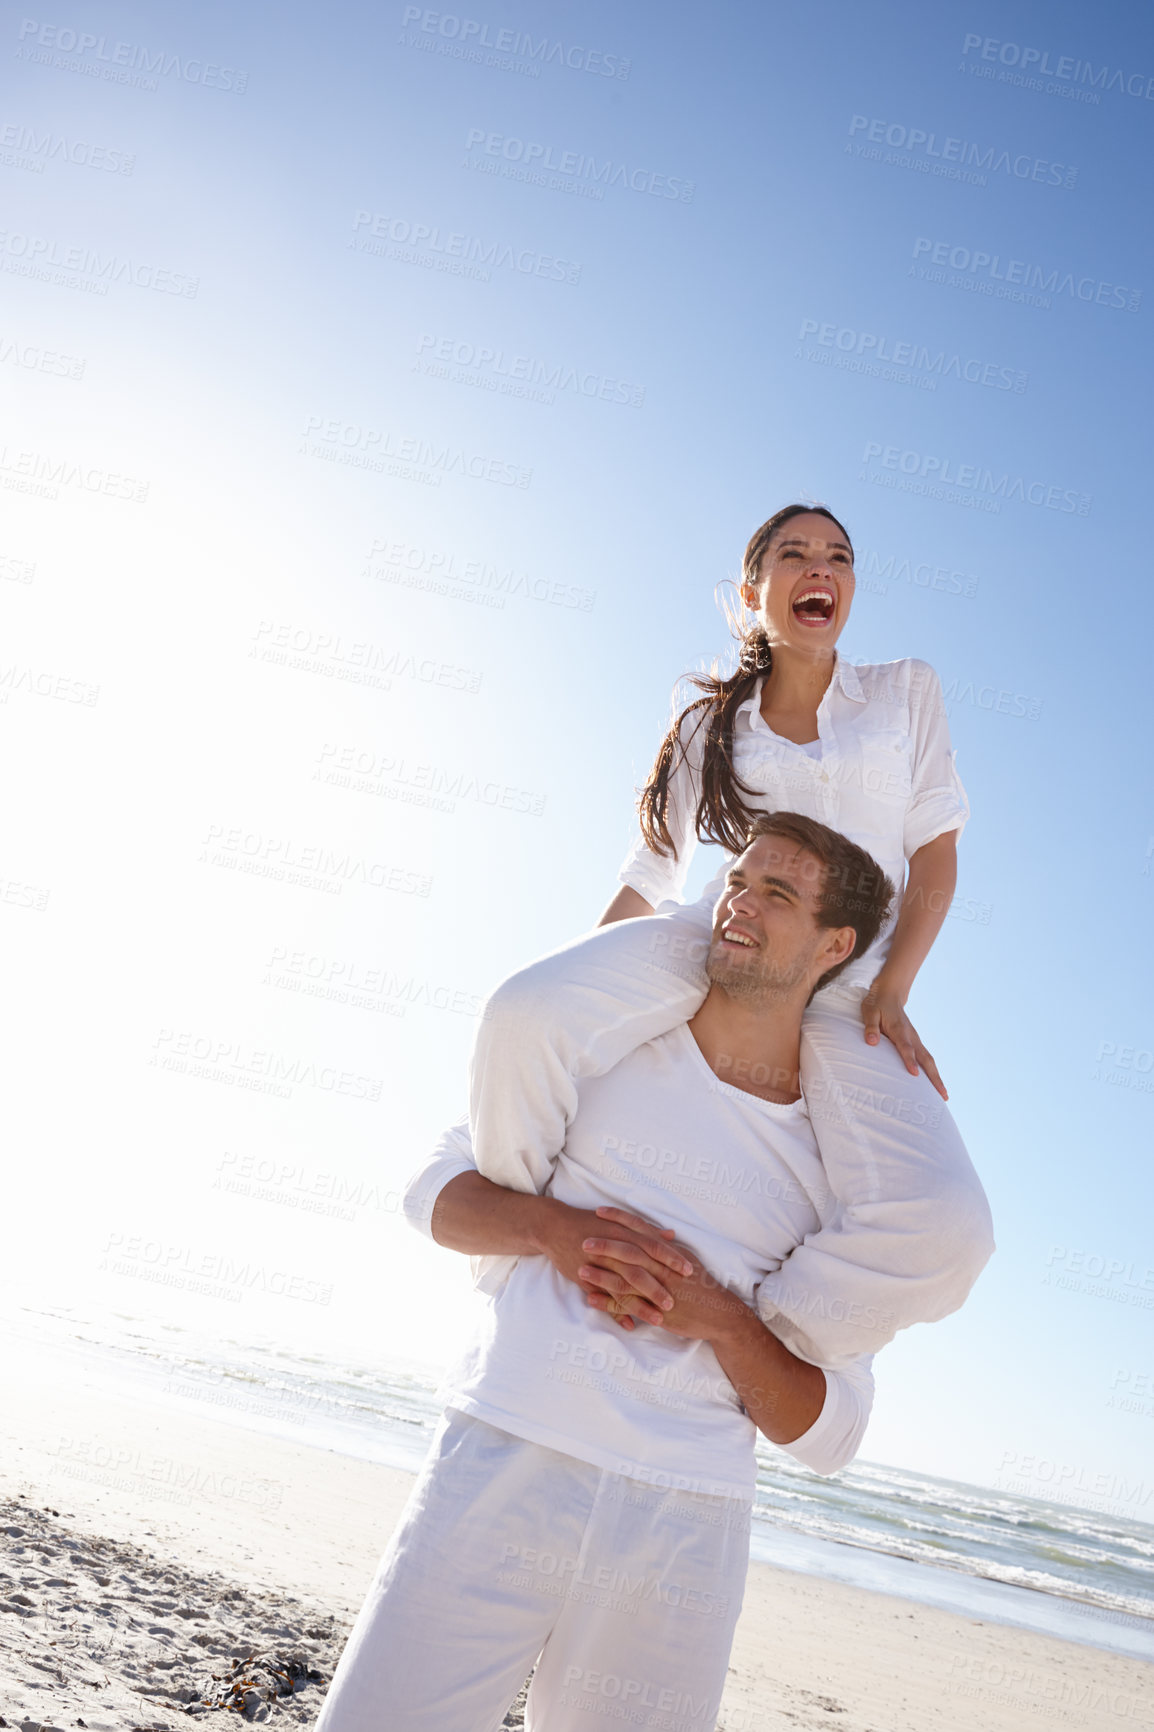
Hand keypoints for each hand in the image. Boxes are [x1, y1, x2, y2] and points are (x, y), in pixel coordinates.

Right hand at [535, 1200, 693, 1330]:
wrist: (554, 1226)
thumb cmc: (590, 1223)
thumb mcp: (619, 1222)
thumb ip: (646, 1230)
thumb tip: (671, 1235)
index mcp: (624, 1232)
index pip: (653, 1246)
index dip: (672, 1258)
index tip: (690, 1271)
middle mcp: (614, 1248)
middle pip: (641, 1268)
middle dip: (660, 1285)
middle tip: (677, 1300)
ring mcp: (599, 1264)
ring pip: (624, 1286)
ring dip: (642, 1303)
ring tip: (659, 1318)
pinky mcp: (586, 1278)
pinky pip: (603, 1297)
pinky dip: (616, 1311)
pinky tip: (630, 1325)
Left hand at [581, 1214, 749, 1344]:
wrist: (719, 1315)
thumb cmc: (703, 1287)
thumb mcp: (688, 1261)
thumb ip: (671, 1248)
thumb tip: (662, 1234)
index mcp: (668, 1253)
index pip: (640, 1231)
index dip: (619, 1220)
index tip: (600, 1211)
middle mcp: (663, 1269)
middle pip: (630, 1252)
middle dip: (606, 1244)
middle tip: (583, 1238)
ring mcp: (659, 1290)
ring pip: (626, 1279)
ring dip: (602, 1274)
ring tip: (580, 1269)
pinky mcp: (656, 1311)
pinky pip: (628, 1306)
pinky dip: (608, 1302)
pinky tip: (591, 1299)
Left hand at [861, 976, 947, 1099]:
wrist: (889, 994)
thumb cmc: (877, 1005)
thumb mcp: (869, 1012)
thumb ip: (870, 1027)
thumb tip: (871, 1042)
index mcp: (899, 1030)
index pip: (905, 1047)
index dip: (909, 1060)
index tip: (914, 1074)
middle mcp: (911, 1036)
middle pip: (925, 1059)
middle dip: (934, 1077)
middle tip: (942, 1095)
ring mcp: (916, 1040)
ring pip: (929, 1060)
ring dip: (937, 1077)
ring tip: (944, 1095)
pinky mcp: (916, 1042)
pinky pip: (926, 1059)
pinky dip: (932, 1072)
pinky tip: (934, 1084)